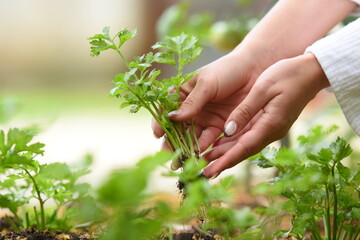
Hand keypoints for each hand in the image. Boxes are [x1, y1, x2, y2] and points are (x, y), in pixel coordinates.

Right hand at [152, 48, 265, 154]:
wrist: (255, 70)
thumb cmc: (227, 70)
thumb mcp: (207, 83)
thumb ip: (192, 102)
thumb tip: (172, 118)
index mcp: (183, 94)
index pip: (167, 110)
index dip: (161, 123)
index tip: (158, 134)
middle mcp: (192, 109)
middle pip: (178, 129)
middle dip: (172, 143)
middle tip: (168, 156)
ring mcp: (206, 119)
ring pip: (192, 138)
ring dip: (186, 150)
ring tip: (182, 161)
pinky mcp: (220, 128)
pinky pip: (210, 141)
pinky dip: (204, 150)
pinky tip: (199, 157)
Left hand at [202, 53, 329, 177]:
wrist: (311, 72)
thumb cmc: (287, 76)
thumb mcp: (263, 89)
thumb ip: (244, 110)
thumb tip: (227, 130)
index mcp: (270, 124)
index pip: (244, 147)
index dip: (226, 161)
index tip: (210, 171)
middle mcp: (272, 131)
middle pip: (244, 151)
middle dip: (223, 162)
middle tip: (203, 172)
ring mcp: (273, 128)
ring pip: (246, 146)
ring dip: (227, 154)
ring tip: (208, 160)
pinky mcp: (271, 124)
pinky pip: (250, 138)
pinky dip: (235, 144)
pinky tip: (222, 144)